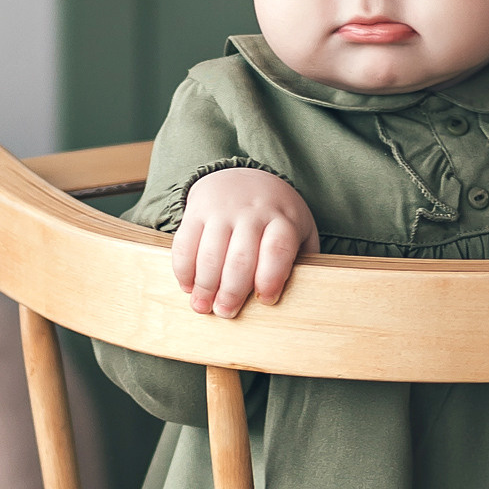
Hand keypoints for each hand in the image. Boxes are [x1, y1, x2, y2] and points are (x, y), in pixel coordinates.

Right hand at [171, 167, 317, 316]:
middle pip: (240, 258)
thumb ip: (302, 259)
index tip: (264, 300)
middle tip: (226, 312)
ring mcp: (221, 211)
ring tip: (203, 307)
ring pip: (210, 253)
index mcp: (282, 219)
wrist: (242, 176)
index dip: (270, 278)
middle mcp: (251, 213)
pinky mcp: (195, 212)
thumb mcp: (298, 228)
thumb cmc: (274, 215)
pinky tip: (188, 286)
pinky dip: (183, 269)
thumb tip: (304, 296)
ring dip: (205, 285)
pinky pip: (185, 243)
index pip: (277, 249)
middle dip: (231, 291)